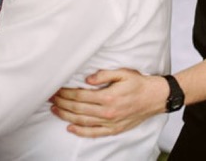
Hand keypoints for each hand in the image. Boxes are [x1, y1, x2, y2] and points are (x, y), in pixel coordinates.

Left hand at [50, 69, 167, 137]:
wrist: (154, 98)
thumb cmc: (138, 83)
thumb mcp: (122, 73)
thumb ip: (103, 75)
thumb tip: (86, 80)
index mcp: (108, 97)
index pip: (80, 96)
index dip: (65, 93)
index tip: (56, 89)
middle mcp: (107, 112)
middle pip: (78, 109)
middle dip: (62, 103)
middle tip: (51, 98)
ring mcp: (110, 122)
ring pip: (82, 122)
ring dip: (66, 116)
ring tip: (55, 110)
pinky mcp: (114, 129)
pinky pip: (94, 133)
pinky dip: (80, 132)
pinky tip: (70, 128)